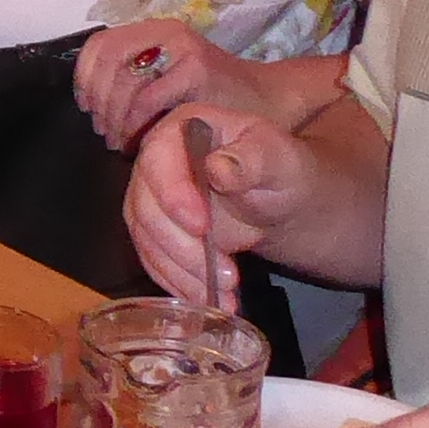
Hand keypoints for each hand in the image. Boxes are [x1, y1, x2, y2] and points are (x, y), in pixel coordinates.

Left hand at [76, 21, 258, 150]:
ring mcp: (182, 50)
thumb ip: (134, 80)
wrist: (269, 100)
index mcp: (154, 32)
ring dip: (113, 117)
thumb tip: (90, 100)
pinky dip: (134, 125)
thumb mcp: (168, 79)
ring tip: (119, 141)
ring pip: (122, 81)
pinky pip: (147, 100)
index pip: (99, 45)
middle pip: (106, 61)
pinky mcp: (197, 71)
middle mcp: (166, 33)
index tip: (86, 107)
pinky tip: (139, 143)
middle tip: (103, 131)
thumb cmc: (214, 97)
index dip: (85, 77)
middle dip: (98, 101)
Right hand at [121, 102, 309, 305]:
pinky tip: (211, 298)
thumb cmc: (284, 171)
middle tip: (226, 274)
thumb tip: (217, 168)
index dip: (172, 193)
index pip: (158, 157)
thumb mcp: (282, 161)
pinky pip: (154, 260)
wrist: (281, 198)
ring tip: (225, 294)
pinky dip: (179, 283)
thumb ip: (256, 159)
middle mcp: (157, 162)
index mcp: (183, 129)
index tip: (201, 227)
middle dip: (181, 247)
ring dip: (182, 272)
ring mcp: (153, 198)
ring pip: (146, 239)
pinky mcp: (156, 232)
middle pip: (144, 205)